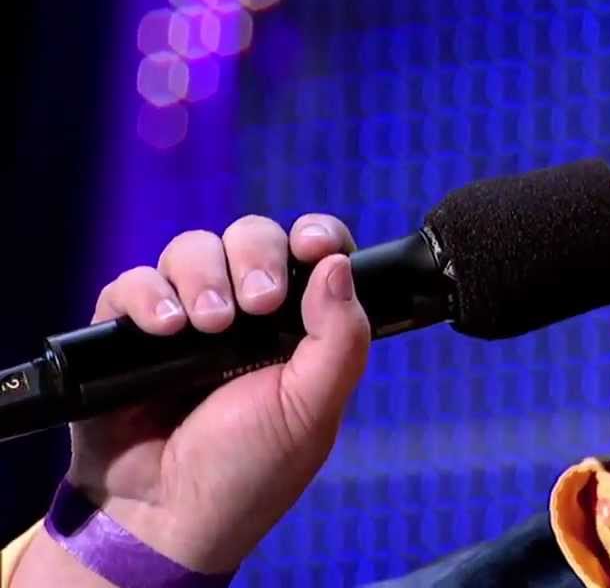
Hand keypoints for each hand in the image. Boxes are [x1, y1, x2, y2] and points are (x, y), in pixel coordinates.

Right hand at [16, 214, 370, 580]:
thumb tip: (338, 263)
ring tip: (206, 326)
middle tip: (256, 305)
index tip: (311, 245)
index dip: (314, 234)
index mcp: (299, 325)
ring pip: (193, 248)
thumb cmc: (249, 469)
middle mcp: (246, 312)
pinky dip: (148, 296)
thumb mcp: (312, 409)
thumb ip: (339, 337)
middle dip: (256, 256)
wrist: (167, 517)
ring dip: (202, 276)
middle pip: (252, 237)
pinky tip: (165, 329)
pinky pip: (135, 282)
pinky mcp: (130, 331)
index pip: (312, 251)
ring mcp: (187, 316)